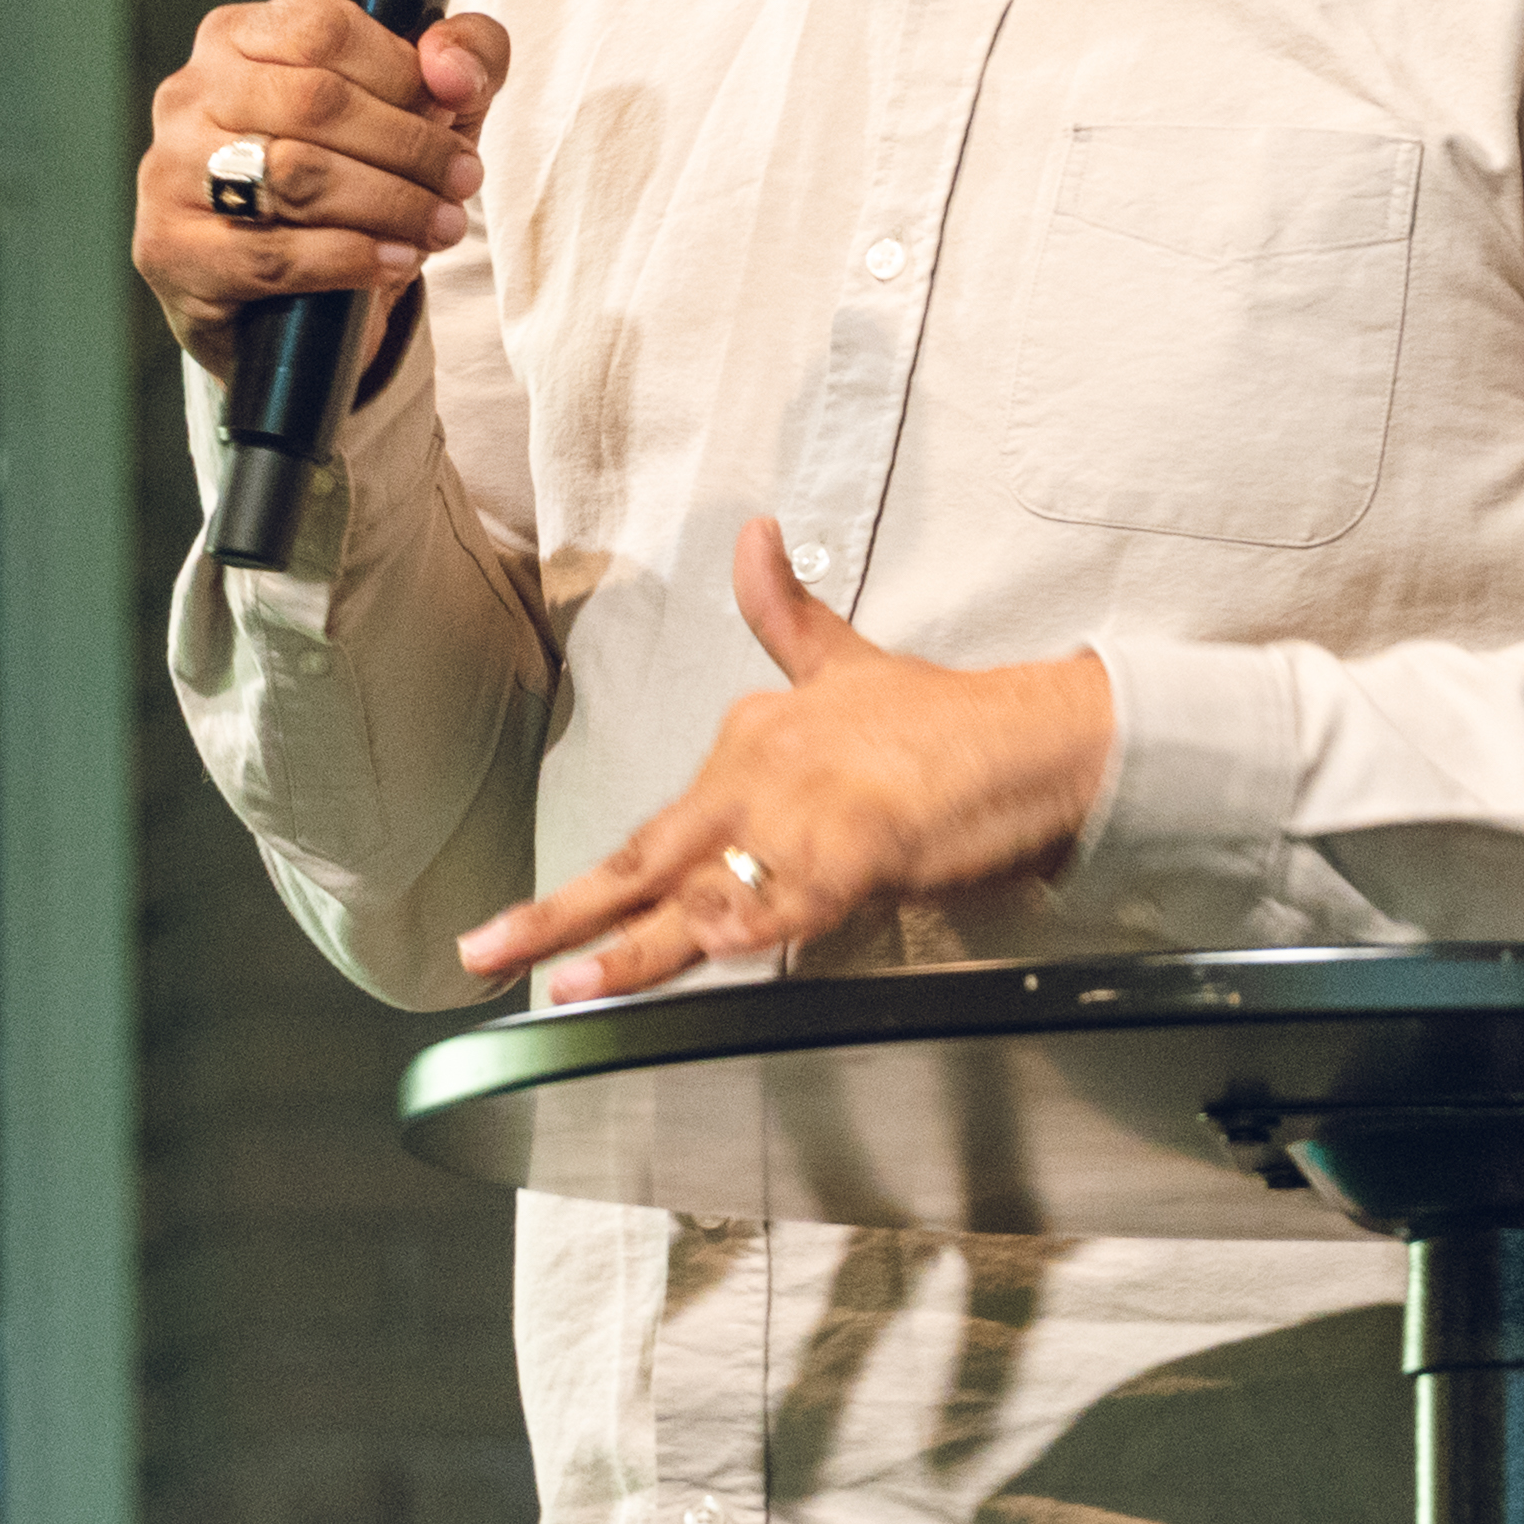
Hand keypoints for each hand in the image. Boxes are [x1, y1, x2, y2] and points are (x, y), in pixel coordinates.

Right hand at [135, 0, 512, 375]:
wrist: (277, 298)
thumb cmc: (347, 178)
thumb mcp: (417, 107)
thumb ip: (462, 56)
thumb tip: (454, 70)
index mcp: (237, 36)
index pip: (322, 27)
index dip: (401, 70)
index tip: (455, 110)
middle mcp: (190, 92)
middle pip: (315, 101)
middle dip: (408, 145)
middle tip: (462, 180)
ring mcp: (169, 169)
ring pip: (296, 174)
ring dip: (390, 203)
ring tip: (440, 225)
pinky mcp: (172, 248)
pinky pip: (273, 252)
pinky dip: (350, 258)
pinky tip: (394, 260)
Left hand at [464, 520, 1120, 1003]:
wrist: (1038, 734)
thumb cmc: (947, 721)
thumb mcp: (846, 662)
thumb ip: (785, 613)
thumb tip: (752, 536)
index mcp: (749, 741)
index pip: (656, 829)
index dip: (587, 887)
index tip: (521, 929)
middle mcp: (760, 773)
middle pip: (647, 856)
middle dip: (561, 914)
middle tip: (485, 951)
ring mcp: (806, 812)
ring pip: (702, 890)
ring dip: (634, 945)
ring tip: (570, 987)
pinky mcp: (862, 845)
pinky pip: (791, 898)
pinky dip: (750, 925)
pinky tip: (711, 952)